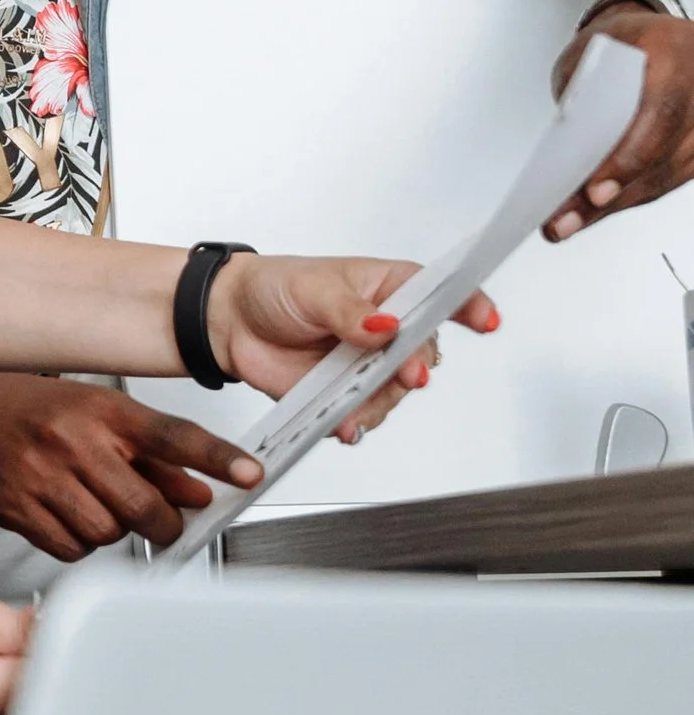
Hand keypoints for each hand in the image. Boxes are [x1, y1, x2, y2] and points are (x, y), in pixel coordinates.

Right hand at [0, 371, 264, 558]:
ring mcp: (42, 477)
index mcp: (102, 412)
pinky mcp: (18, 509)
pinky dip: (79, 543)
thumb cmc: (29, 409)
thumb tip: (199, 491)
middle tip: (165, 522)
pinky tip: (69, 517)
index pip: (174, 435)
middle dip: (164, 523)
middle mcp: (73, 442)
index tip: (250, 474)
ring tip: (98, 506)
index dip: (217, 457)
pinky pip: (70, 549)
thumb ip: (152, 456)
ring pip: (107, 532)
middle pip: (144, 505)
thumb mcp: (96, 415)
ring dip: (114, 531)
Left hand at [206, 252, 497, 436]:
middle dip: (416, 367)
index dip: (470, 306)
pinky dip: (355, 423)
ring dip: (381, 403)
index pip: (443, 294)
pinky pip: (363, 416)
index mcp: (391, 289)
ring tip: (355, 408)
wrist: (229, 323)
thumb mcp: (315, 290)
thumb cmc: (276, 290)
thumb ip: (351, 312)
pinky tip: (345, 425)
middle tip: (407, 374)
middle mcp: (388, 330)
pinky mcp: (344, 396)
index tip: (486, 320)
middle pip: (423, 353)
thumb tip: (384, 326)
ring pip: (395, 393)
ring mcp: (368, 366)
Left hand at [547, 10, 693, 234]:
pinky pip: (669, 178)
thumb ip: (581, 92)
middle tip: (565, 219)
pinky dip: (630, 196)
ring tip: (567, 222)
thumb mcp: (589, 52)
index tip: (594, 191)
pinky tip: (596, 210)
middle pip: (662, 155)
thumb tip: (569, 148)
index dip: (627, 159)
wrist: (651, 39)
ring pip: (666, 175)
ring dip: (615, 203)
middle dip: (610, 193)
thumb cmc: (620, 44)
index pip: (660, 115)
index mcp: (675, 52)